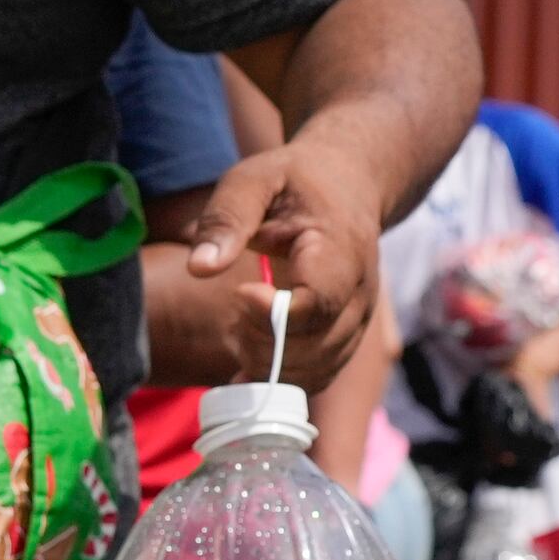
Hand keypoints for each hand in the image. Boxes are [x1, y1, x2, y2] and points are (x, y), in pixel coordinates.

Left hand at [154, 139, 390, 388]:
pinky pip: (318, 375)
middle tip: (233, 314)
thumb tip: (199, 267)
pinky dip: (278, 379)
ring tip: (239, 328)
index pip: (317, 303)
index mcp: (340, 251)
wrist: (345, 185)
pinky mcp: (345, 336)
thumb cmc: (293, 181)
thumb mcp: (254, 180)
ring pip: (317, 369)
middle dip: (261, 343)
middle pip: (315, 346)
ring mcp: (357, 319)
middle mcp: (359, 292)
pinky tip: (245, 360)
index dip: (273, 316)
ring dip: (266, 364)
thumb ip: (226, 218)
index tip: (240, 294)